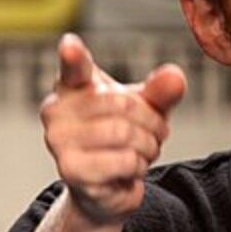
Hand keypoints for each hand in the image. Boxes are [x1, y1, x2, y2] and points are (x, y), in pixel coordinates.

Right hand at [40, 33, 186, 224]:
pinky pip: (123, 160)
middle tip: (155, 132)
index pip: (74, 66)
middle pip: (122, 104)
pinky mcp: (70, 170)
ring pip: (124, 133)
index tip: (71, 44)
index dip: (73, 55)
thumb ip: (160, 91)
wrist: (106, 187)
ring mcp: (58, 141)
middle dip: (152, 121)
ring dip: (148, 145)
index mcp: (72, 85)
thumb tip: (175, 77)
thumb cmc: (122, 136)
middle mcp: (56, 109)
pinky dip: (138, 166)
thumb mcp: (147, 108)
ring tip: (143, 150)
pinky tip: (129, 169)